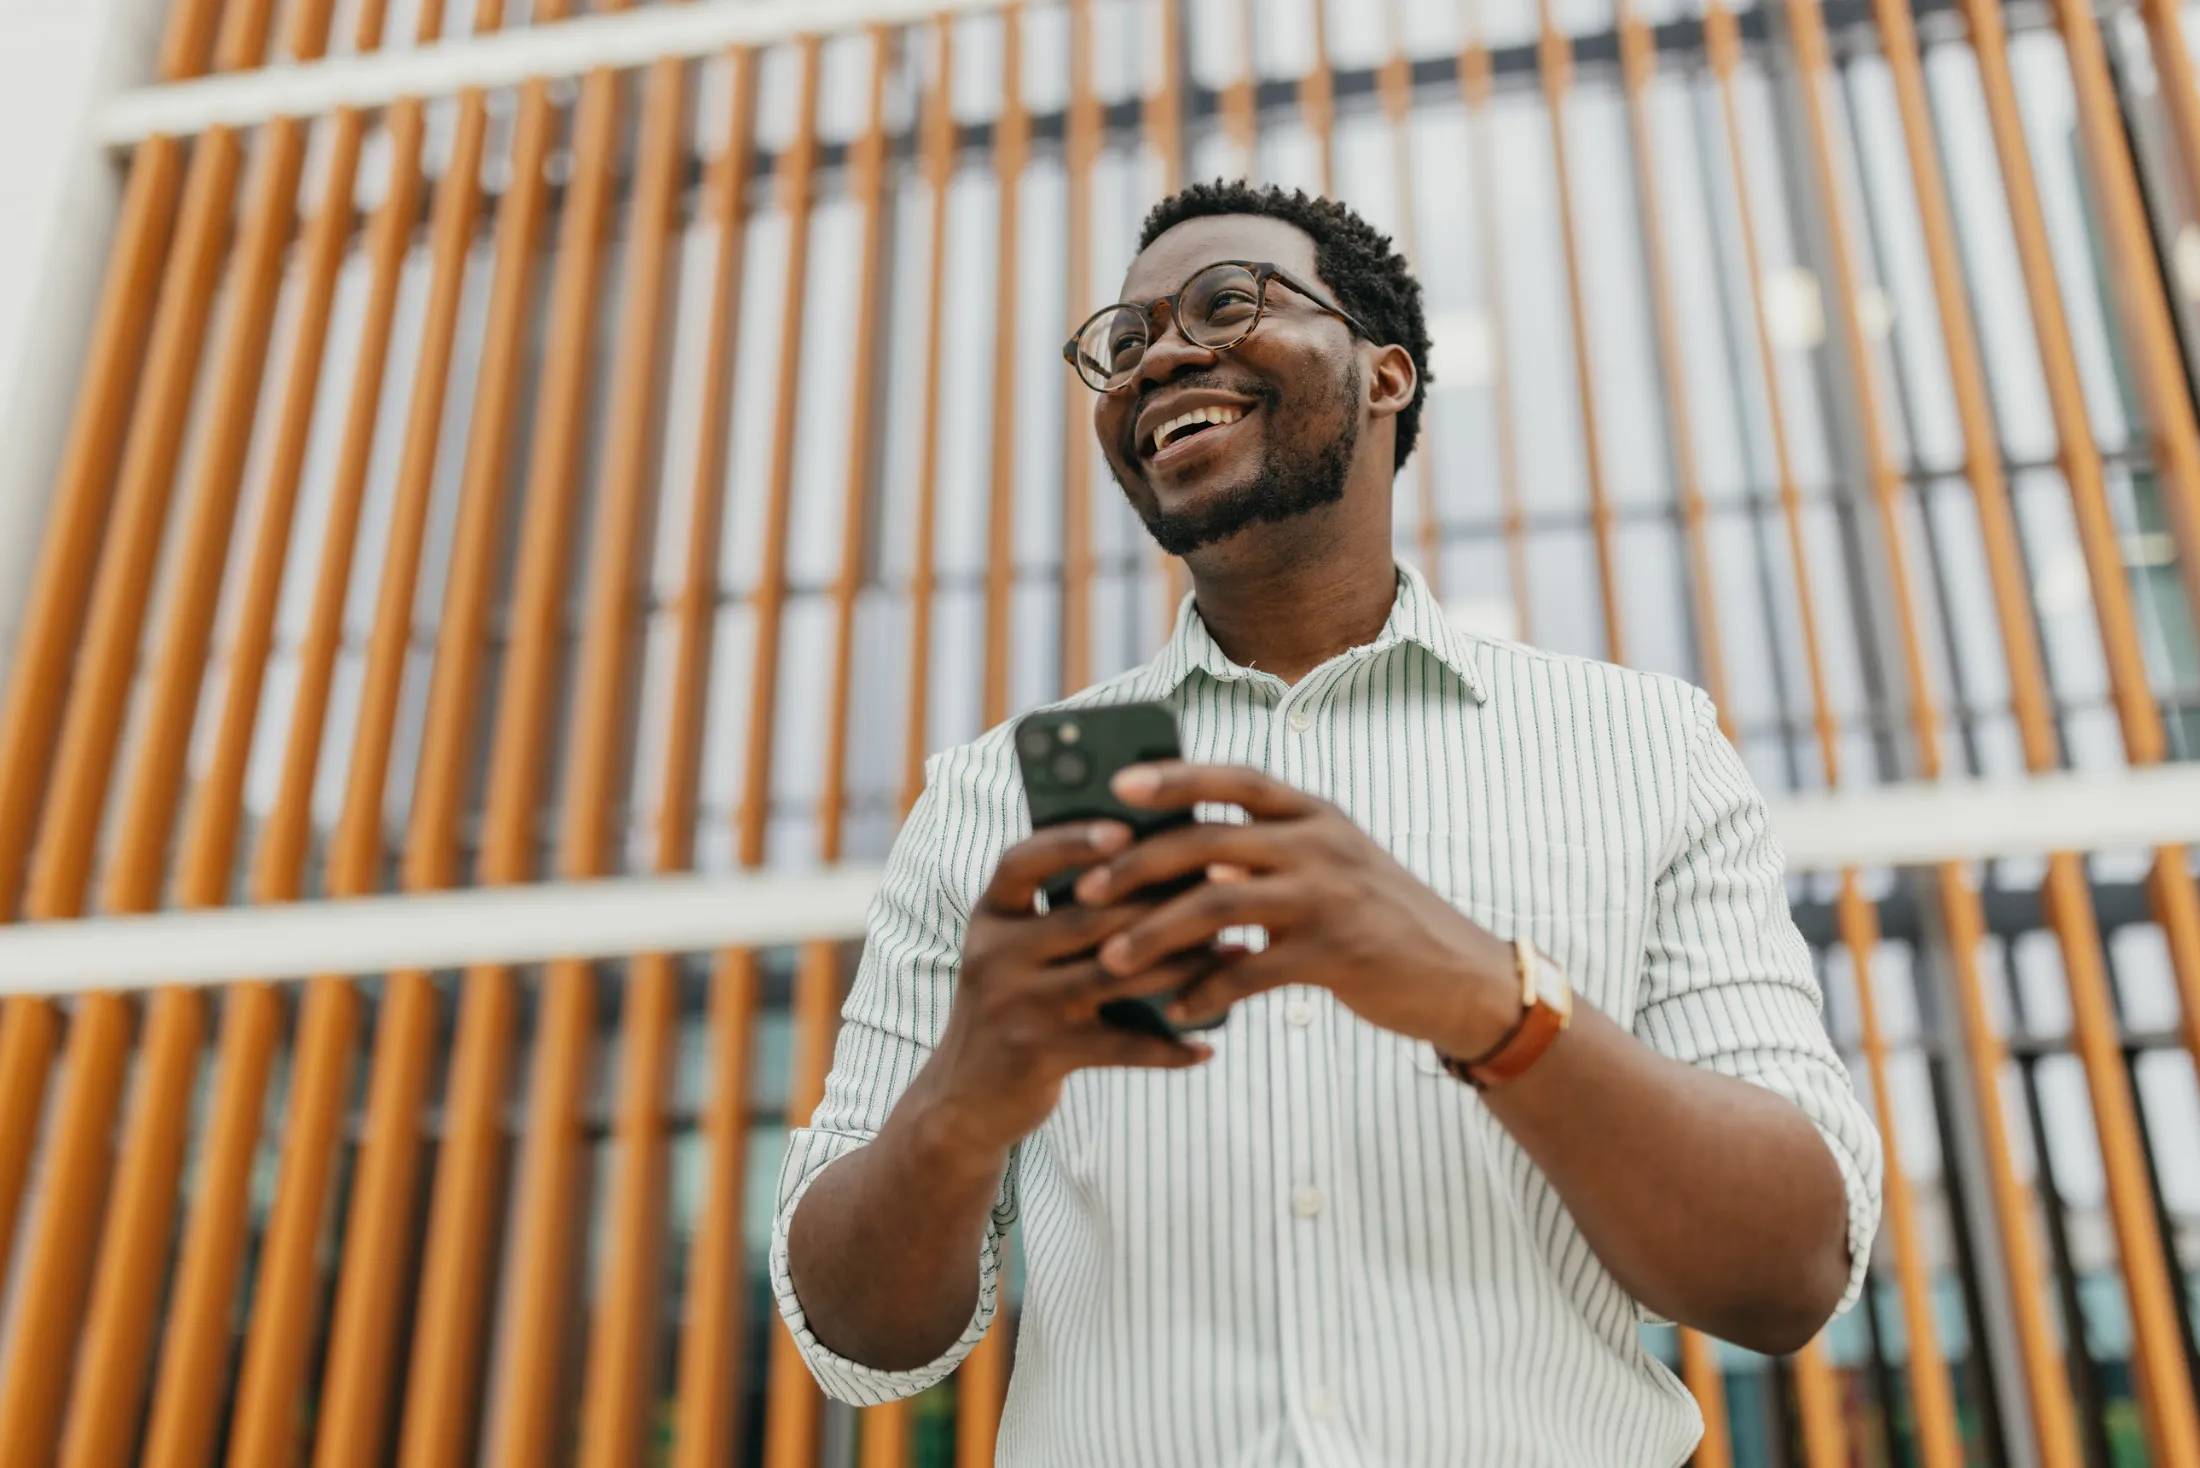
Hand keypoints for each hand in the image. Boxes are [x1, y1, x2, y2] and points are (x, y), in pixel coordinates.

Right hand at [915, 819, 1230, 1157]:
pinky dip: (1168, 1047)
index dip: (1072, 841)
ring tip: (1234, 951)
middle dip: (1163, 900)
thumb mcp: (1014, 952)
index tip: (1125, 831)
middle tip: (1226, 885)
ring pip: (1116, 974)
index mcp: (990, 916)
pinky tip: (1207, 1045)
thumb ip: (1057, 912)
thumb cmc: (1012, 1007)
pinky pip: (1120, 1046)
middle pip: (1088, 916)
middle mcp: (995, 955)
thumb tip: (1149, 867)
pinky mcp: (1039, 1054)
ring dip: (1183, 963)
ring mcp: (1016, 1005)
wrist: (963, 1100)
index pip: (1023, 861)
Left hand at [1070, 762, 1517, 1052]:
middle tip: (1089, 889)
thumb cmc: (1377, 919)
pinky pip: (1250, 970)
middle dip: (1140, 863)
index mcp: (1313, 814)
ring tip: (1111, 961)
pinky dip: (1207, 991)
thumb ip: (1266, 856)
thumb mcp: (1329, 867)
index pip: (1235, 778)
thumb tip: (1188, 862)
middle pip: (1210, 840)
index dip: (1174, 778)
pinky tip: (1178, 1010)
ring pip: (1217, 905)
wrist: (1459, 975)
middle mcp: (1319, 843)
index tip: (1117, 785)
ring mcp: (1328, 896)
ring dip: (1156, 935)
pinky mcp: (1335, 954)